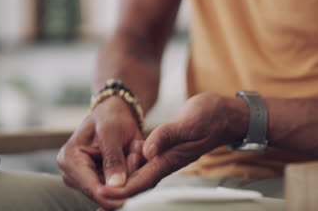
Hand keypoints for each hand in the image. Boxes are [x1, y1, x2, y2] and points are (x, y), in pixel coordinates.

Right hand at [57, 97, 144, 209]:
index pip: (91, 187)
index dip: (112, 196)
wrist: (113, 113)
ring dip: (130, 175)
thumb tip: (116, 186)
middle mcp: (73, 175)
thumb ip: (113, 158)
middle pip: (103, 194)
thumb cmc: (110, 116)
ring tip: (132, 149)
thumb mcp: (111, 131)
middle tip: (136, 154)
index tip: (131, 198)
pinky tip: (131, 155)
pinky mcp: (98, 182)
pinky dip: (131, 174)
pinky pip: (119, 187)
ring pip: (114, 192)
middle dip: (126, 181)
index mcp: (69, 160)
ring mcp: (85, 180)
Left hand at [100, 93, 248, 197]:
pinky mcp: (163, 151)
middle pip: (138, 186)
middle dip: (117, 196)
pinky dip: (129, 174)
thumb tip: (149, 151)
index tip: (102, 194)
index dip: (121, 190)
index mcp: (169, 158)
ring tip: (100, 194)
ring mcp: (165, 158)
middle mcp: (165, 162)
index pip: (142, 180)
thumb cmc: (209, 118)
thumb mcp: (189, 122)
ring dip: (121, 188)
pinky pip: (143, 168)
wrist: (222, 116)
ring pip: (139, 179)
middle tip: (95, 200)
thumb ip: (168, 136)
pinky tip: (119, 175)